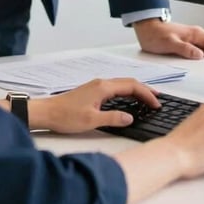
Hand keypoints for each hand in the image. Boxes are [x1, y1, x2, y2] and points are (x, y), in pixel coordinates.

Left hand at [26, 78, 159, 133]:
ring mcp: (96, 86)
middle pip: (128, 82)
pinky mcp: (92, 92)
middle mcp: (101, 83)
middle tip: (157, 99)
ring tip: (147, 99)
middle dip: (144, 90)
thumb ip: (113, 118)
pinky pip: (115, 88)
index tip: (157, 103)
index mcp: (103, 87)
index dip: (146, 94)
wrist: (46, 112)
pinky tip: (128, 101)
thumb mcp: (92, 120)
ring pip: (122, 84)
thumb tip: (130, 117)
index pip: (131, 86)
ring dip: (136, 91)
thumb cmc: (66, 116)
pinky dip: (126, 93)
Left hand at [133, 19, 203, 59]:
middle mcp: (195, 36)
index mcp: (195, 33)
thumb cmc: (156, 34)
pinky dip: (200, 58)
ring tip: (199, 67)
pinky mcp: (187, 44)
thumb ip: (186, 49)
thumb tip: (200, 55)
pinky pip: (199, 51)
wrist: (146, 28)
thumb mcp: (170, 44)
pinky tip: (192, 64)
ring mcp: (192, 39)